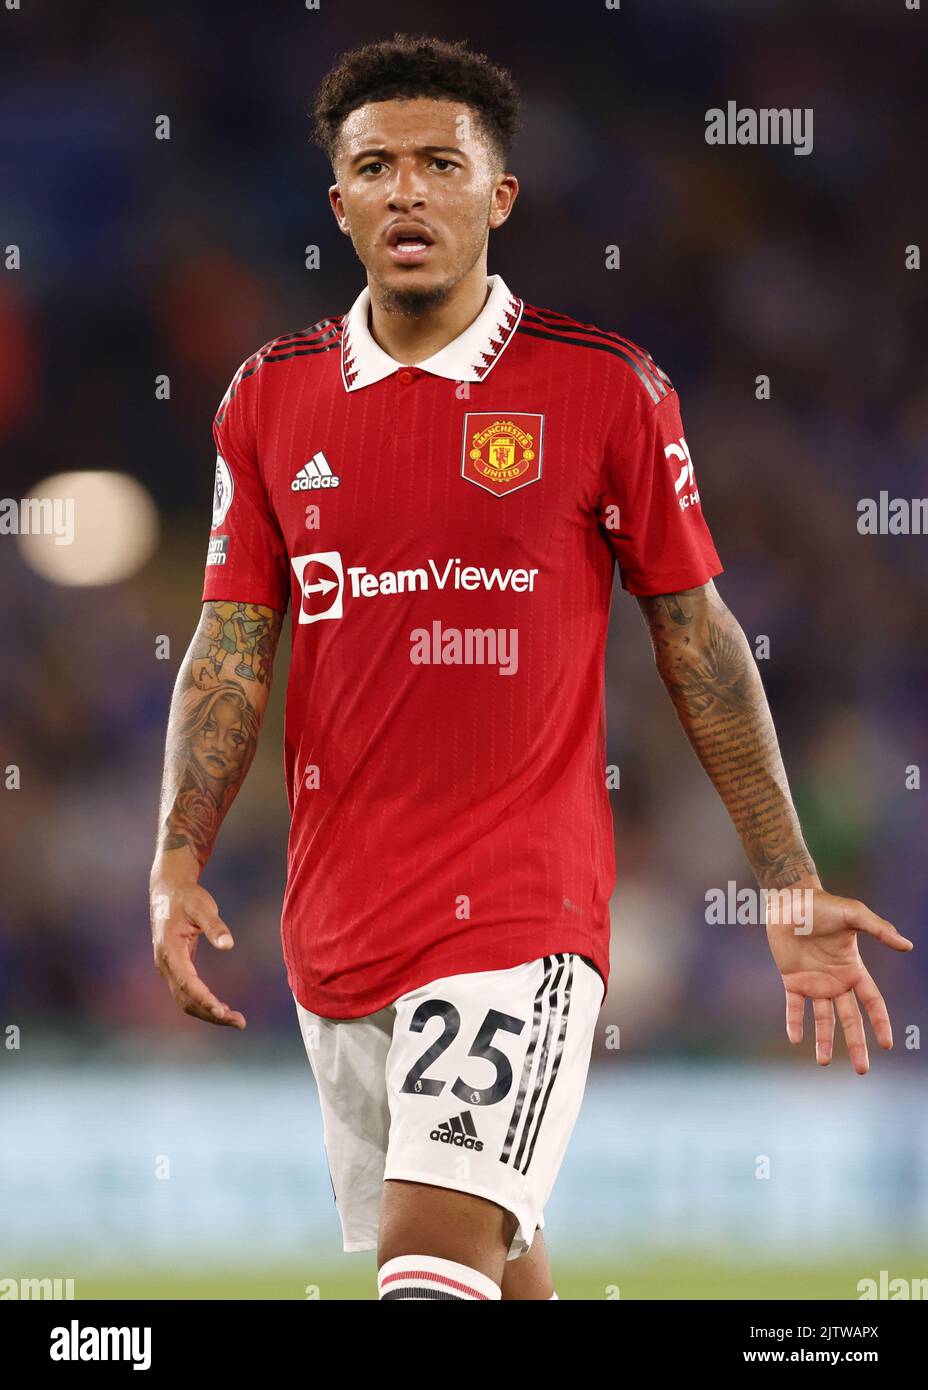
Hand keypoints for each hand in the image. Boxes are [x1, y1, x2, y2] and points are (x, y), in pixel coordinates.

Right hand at [150, 857, 245, 1028]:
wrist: (168, 890)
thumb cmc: (186, 897)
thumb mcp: (202, 906)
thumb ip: (215, 926)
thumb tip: (228, 945)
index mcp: (169, 950)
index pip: (187, 982)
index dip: (204, 999)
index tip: (222, 1012)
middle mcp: (165, 964)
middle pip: (186, 1000)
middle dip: (211, 1014)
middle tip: (240, 1022)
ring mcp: (169, 968)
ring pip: (185, 1001)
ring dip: (208, 1013)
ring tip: (236, 1020)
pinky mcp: (176, 968)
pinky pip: (188, 993)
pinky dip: (204, 1004)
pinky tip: (222, 1008)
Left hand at [765, 886, 912, 1072]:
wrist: (791, 900)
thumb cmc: (824, 905)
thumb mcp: (855, 915)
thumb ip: (879, 930)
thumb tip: (908, 946)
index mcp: (854, 969)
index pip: (872, 1002)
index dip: (881, 1022)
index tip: (888, 1045)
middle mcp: (836, 981)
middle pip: (850, 1019)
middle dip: (856, 1044)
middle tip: (861, 1070)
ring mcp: (814, 982)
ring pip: (822, 1018)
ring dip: (822, 1040)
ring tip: (822, 1062)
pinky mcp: (791, 979)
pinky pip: (793, 1006)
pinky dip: (794, 1022)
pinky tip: (795, 1038)